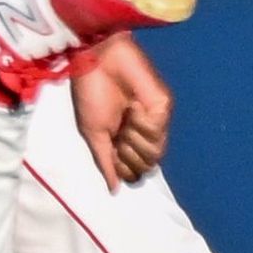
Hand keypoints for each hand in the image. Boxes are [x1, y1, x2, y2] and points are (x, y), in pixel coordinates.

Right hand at [71, 35, 172, 190]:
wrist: (98, 63)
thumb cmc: (90, 94)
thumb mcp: (93, 135)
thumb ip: (105, 162)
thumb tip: (114, 190)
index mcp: (122, 140)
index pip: (133, 172)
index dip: (124, 169)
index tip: (113, 152)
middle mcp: (140, 133)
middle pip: (146, 167)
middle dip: (129, 156)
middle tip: (118, 135)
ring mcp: (154, 120)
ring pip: (155, 154)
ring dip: (135, 140)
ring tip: (125, 119)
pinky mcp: (162, 107)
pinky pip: (157, 132)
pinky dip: (142, 124)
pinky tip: (133, 107)